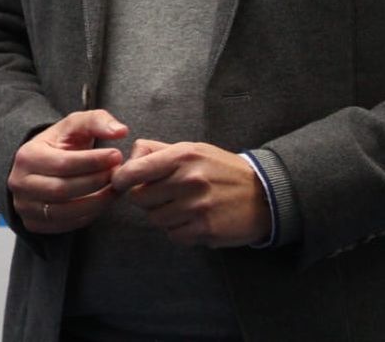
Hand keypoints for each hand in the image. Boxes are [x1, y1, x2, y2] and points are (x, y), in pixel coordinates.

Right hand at [7, 109, 127, 233]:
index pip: (63, 163)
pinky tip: (101, 201)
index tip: (117, 156)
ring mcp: (24, 206)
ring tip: (114, 189)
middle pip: (64, 189)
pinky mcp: (33, 224)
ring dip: (97, 202)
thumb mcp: (74, 126)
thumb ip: (97, 121)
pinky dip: (88, 215)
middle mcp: (19, 183)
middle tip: (118, 175)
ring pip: (66, 211)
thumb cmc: (60, 144)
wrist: (41, 166)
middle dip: (96, 182)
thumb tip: (121, 131)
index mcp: (26, 156)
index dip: (93, 161)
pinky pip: (66, 225)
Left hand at [111, 139, 269, 246]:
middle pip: (140, 199)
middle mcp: (189, 180)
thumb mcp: (192, 150)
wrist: (264, 194)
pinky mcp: (206, 229)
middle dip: (145, 198)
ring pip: (156, 219)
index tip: (120, 182)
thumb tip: (126, 159)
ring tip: (181, 207)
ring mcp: (197, 207)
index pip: (135, 171)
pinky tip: (193, 220)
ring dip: (163, 215)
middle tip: (160, 196)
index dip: (121, 179)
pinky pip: (174, 235)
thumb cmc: (220, 170)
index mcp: (182, 157)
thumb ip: (157, 151)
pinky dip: (178, 230)